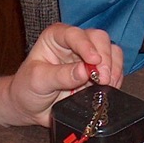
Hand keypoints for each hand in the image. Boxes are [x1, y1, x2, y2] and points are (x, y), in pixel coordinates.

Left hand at [2, 24, 123, 127]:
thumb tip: (85, 71)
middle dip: (104, 58)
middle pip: (99, 39)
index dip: (86, 46)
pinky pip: (115, 69)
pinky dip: (116, 78)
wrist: (30, 108)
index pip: (75, 34)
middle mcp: (75, 43)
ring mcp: (88, 58)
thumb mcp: (38, 81)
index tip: (93, 61)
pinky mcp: (98, 72)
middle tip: (103, 79)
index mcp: (56, 37)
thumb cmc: (27, 89)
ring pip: (112, 51)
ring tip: (106, 85)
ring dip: (113, 68)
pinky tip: (109, 89)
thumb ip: (61, 75)